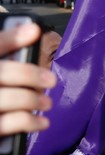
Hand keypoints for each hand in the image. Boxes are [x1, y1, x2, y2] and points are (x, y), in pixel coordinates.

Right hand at [0, 23, 56, 137]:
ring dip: (32, 99)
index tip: (35, 30)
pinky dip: (29, 122)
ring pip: (6, 98)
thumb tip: (31, 34)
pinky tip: (42, 122)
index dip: (10, 38)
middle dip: (28, 74)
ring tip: (46, 103)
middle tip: (50, 80)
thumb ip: (6, 62)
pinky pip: (8, 124)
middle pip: (0, 72)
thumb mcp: (0, 80)